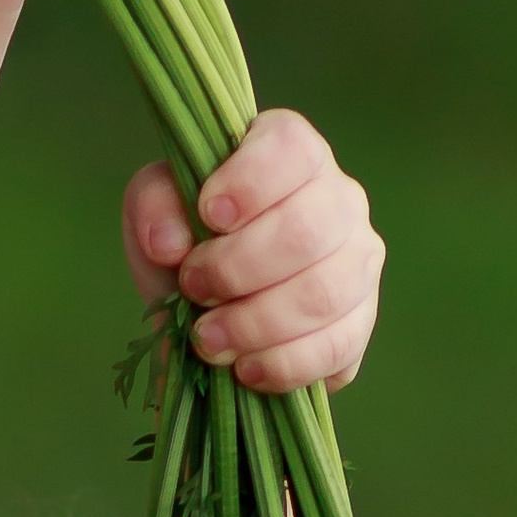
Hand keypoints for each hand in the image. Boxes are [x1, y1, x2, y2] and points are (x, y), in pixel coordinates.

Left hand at [122, 108, 384, 392]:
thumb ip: (155, 204)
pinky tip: (245, 368)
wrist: (208, 305)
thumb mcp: (156, 209)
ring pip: (323, 294)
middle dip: (237, 269)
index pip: (293, 148)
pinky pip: (337, 347)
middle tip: (194, 288)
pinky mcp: (361, 322)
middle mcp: (339, 199)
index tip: (207, 216)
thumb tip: (169, 242)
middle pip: (307, 230)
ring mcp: (359, 262)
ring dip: (255, 324)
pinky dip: (283, 364)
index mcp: (292, 153)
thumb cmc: (187, 240)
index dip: (250, 183)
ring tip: (208, 339)